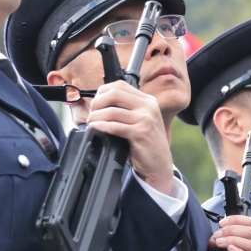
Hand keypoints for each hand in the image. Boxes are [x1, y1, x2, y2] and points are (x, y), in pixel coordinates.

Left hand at [86, 81, 174, 195]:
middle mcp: (148, 106)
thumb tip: (99, 105)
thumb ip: (126, 110)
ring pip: (112, 111)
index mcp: (148, 100)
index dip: (103, 92)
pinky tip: (96, 128)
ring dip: (96, 117)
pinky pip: (115, 126)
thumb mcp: (139, 121)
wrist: (159, 165)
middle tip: (91, 113)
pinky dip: (102, 126)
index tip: (95, 103)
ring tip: (91, 123)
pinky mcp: (141, 133)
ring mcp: (146, 119)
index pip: (120, 85)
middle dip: (97, 103)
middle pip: (115, 93)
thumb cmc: (145, 144)